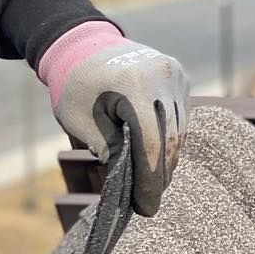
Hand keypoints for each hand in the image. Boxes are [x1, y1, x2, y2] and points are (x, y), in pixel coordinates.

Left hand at [40, 21, 188, 216]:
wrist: (81, 44)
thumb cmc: (74, 85)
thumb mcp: (79, 121)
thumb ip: (107, 150)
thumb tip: (130, 183)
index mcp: (135, 84)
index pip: (150, 143)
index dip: (150, 180)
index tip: (145, 208)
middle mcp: (163, 76)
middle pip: (170, 139)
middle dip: (159, 175)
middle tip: (148, 204)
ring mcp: (175, 74)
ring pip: (179, 131)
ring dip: (167, 160)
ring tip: (152, 187)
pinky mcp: (179, 77)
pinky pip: (180, 117)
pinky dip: (169, 140)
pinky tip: (158, 161)